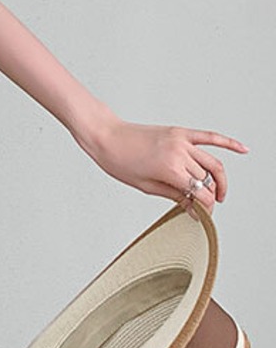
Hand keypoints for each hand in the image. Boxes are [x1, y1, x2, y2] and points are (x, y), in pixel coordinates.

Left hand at [83, 118, 247, 213]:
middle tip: (207, 206)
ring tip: (219, 192)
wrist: (106, 136)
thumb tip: (193, 209)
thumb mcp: (145, 186)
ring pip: (212, 162)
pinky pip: (209, 136)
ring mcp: (181, 140)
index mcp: (170, 168)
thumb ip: (174, 196)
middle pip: (207, 179)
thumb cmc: (119, 161)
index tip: (204, 215)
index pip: (200, 192)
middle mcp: (179, 152)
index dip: (206, 207)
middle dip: (210, 195)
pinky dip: (228, 143)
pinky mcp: (179, 132)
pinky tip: (243, 149)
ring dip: (220, 178)